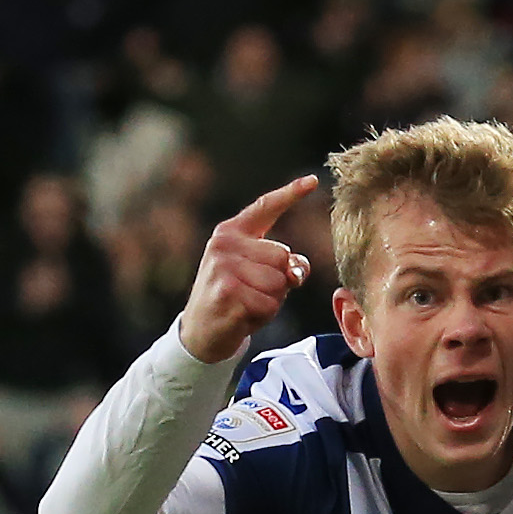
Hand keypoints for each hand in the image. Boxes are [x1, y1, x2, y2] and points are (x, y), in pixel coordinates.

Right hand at [177, 177, 315, 362]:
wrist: (199, 333)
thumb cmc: (233, 299)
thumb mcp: (255, 274)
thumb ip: (280, 264)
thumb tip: (296, 270)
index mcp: (231, 233)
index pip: (265, 208)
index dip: (291, 193)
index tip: (313, 180)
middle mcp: (224, 245)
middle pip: (283, 256)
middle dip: (279, 281)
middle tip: (251, 292)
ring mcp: (223, 268)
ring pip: (279, 283)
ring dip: (272, 301)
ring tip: (246, 304)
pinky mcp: (227, 293)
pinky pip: (270, 305)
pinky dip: (263, 316)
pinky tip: (241, 317)